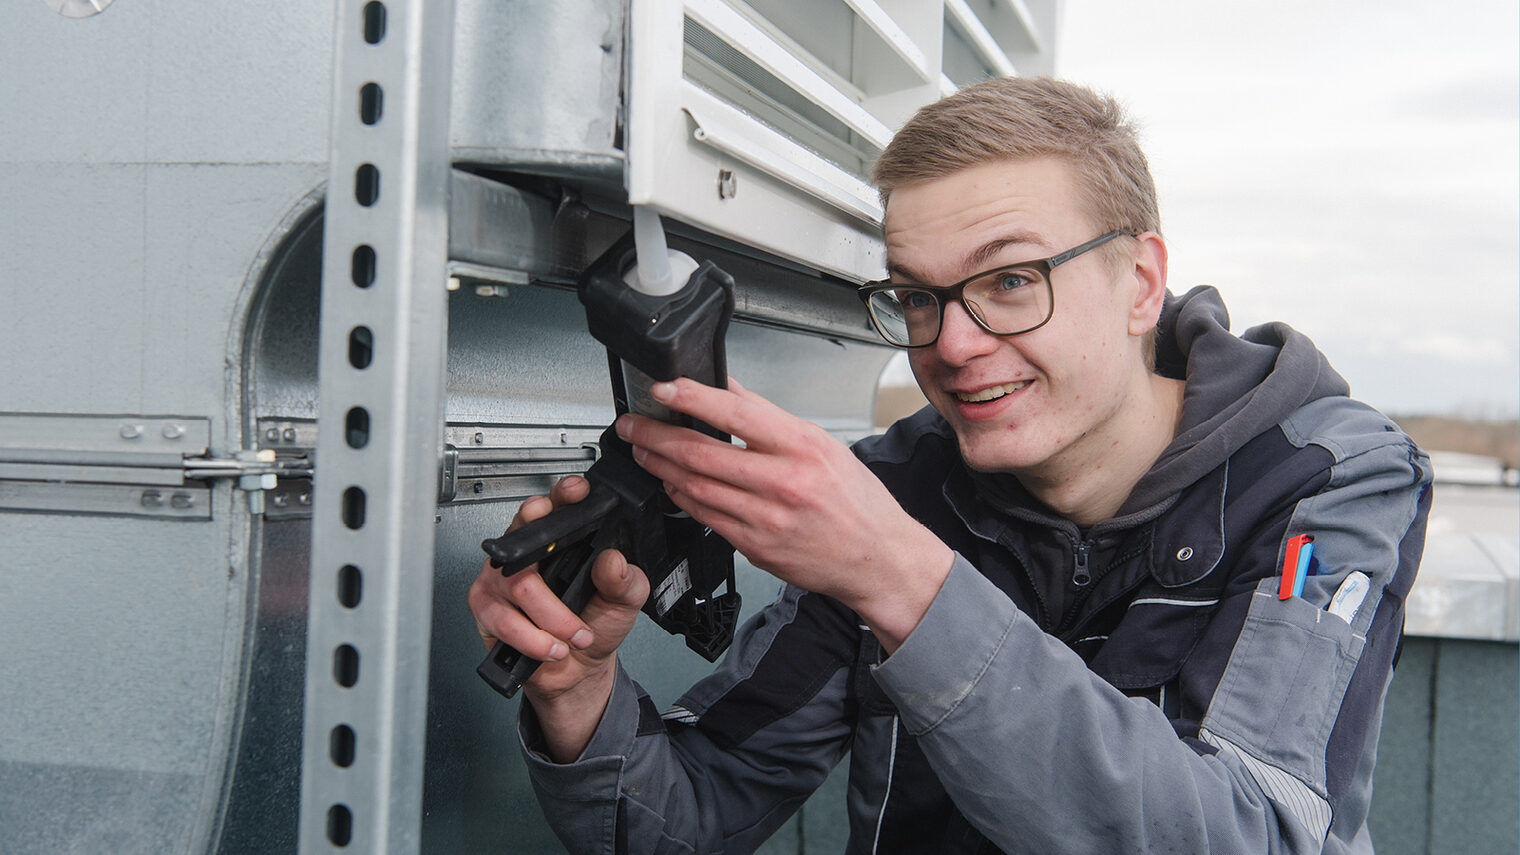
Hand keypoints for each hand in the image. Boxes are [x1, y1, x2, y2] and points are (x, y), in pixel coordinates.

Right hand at [467, 474, 649, 759]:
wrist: (577, 669)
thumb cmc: (595, 625)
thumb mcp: (624, 601)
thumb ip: (625, 580)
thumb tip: (613, 560)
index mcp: (560, 538)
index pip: (556, 505)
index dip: (562, 495)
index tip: (575, 492)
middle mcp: (527, 552)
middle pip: (524, 535)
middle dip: (545, 555)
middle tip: (568, 581)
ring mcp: (502, 578)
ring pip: (518, 586)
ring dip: (552, 618)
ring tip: (576, 636)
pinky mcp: (487, 608)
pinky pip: (504, 619)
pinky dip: (532, 638)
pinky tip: (552, 647)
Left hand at [614, 378, 953, 649]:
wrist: (878, 559)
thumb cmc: (856, 501)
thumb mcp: (822, 445)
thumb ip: (770, 418)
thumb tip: (729, 390)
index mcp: (803, 448)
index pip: (737, 413)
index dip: (693, 398)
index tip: (663, 389)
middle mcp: (785, 482)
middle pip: (704, 454)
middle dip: (657, 436)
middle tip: (633, 426)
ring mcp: (768, 519)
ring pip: (697, 487)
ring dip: (662, 467)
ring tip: (644, 451)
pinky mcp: (757, 548)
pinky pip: (707, 517)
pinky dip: (683, 497)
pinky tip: (671, 484)